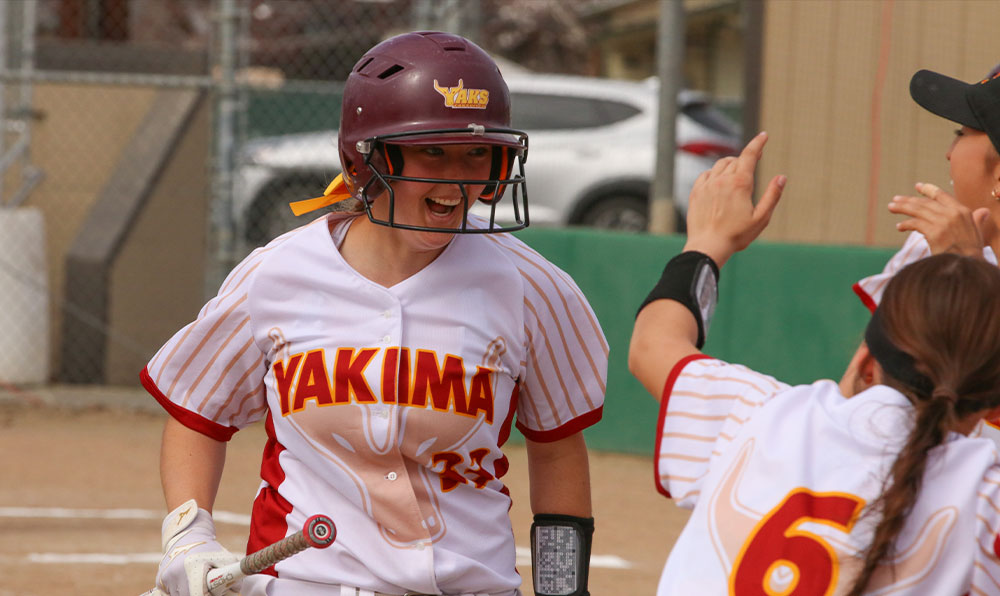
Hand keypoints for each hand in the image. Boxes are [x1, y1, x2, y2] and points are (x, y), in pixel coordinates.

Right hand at [155, 500, 239, 595]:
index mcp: (192, 567)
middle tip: (207, 589)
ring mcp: (165, 577)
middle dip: (198, 595)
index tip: (212, 593)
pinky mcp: (160, 580)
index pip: (197, 594)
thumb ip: (233, 573)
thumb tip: (238, 590)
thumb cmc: (209, 548)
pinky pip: (170, 593)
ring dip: (188, 593)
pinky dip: (179, 592)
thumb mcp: (224, 557)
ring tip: (197, 582)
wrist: (186, 535)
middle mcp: (175, 572)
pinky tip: (186, 583)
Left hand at [683, 131, 785, 266]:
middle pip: (736, 160)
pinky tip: (718, 179)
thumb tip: (781, 177)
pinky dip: (714, 172)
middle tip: (754, 160)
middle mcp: (721, 180)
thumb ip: (772, 196)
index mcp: (740, 184)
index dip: (758, 143)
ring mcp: (706, 185)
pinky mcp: (695, 192)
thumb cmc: (736, 235)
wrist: (707, 246)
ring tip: (737, 171)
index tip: (763, 135)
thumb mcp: (761, 218)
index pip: (749, 155)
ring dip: (730, 164)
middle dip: (746, 158)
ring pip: (720, 165)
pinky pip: (705, 174)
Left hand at [888, 182, 995, 257]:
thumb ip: (976, 219)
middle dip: (908, 200)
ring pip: (918, 211)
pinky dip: (905, 224)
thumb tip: (983, 211)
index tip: (917, 186)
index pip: (942, 196)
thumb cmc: (971, 251)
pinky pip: (915, 224)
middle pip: (925, 203)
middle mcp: (952, 213)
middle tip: (895, 199)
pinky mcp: (934, 232)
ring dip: (902, 208)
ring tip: (891, 207)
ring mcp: (943, 222)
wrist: (968, 265)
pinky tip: (899, 226)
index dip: (928, 190)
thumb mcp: (976, 231)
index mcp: (962, 211)